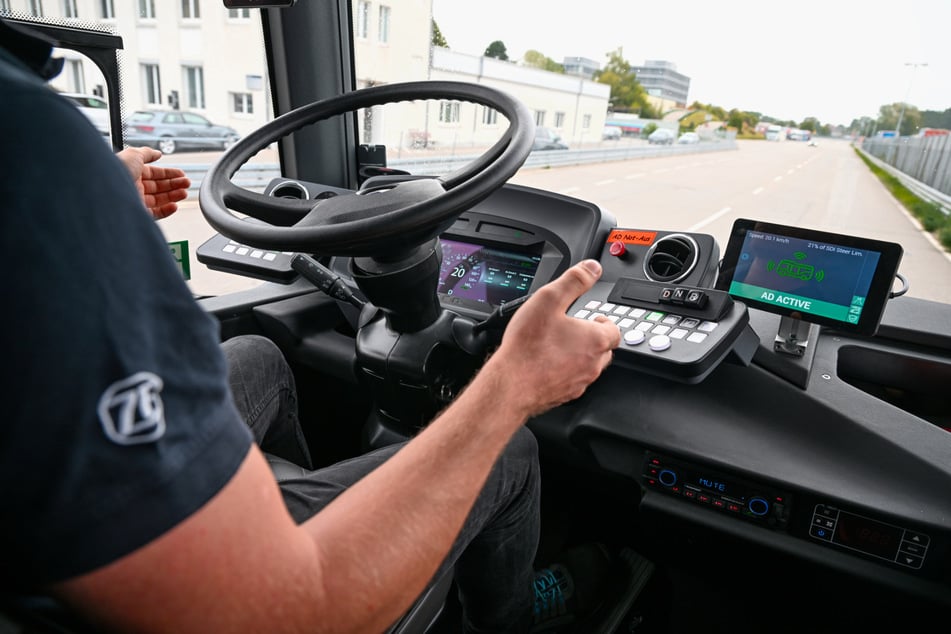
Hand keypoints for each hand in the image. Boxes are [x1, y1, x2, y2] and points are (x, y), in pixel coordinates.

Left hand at [117, 146, 190, 219]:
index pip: (154, 173)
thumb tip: (158, 153)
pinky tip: (174, 205)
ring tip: (184, 192)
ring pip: (158, 200)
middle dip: (174, 184)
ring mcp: (135, 201)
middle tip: (187, 183)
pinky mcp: (137, 214)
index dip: (169, 173)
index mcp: (131, 172)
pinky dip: (166, 210)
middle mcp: (133, 187)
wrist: (105, 191)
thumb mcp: (134, 154)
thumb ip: (147, 153)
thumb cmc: (116, 170)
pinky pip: (155, 214)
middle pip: (158, 187)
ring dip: (173, 196)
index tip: (181, 174)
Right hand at [488, 259, 620, 417]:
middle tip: (577, 330)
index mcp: (595, 339)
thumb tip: (592, 268)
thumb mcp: (549, 299)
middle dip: (594, 339)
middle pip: (605, 350)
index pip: (615, 330)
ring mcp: (580, 382)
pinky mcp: (565, 395)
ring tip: (561, 346)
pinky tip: (548, 364)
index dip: (605, 322)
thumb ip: (574, 281)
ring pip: (589, 367)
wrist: (511, 384)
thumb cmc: (528, 346)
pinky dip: (566, 372)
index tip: (594, 318)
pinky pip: (573, 381)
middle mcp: (592, 363)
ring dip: (581, 356)